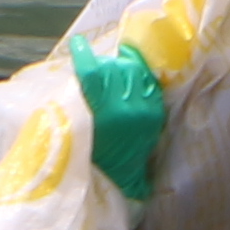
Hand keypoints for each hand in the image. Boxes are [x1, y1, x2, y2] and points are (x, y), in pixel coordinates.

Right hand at [66, 34, 168, 204]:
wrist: (115, 185)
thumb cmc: (86, 156)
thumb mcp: (73, 126)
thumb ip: (77, 96)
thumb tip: (79, 63)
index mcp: (104, 113)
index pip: (94, 72)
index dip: (84, 55)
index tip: (78, 44)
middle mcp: (129, 110)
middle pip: (117, 68)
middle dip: (105, 63)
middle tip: (95, 67)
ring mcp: (146, 112)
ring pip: (136, 71)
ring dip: (123, 67)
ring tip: (112, 71)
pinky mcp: (156, 115)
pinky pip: (149, 85)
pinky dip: (138, 78)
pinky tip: (130, 77)